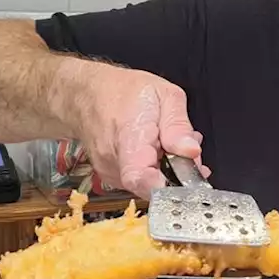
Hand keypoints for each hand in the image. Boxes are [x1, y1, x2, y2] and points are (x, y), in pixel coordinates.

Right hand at [68, 62, 208, 197]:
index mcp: (129, 139)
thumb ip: (178, 126)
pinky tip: (155, 149)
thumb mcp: (164, 95)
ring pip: (151, 184)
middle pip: (155, 184)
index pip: (141, 178)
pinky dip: (155, 168)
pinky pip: (141, 180)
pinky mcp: (112, 177)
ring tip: (166, 141)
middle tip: (184, 146)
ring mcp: (110, 172)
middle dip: (179, 171)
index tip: (187, 179)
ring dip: (168, 168)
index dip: (167, 187)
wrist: (87, 94)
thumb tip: (192, 152)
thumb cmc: (124, 92)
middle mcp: (114, 162)